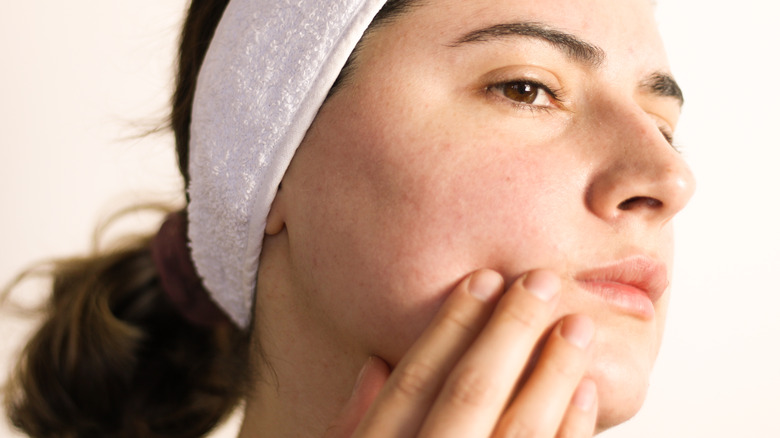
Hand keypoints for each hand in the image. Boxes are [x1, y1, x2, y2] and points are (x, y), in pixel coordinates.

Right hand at [326, 269, 597, 436]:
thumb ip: (351, 423)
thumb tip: (374, 362)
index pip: (414, 382)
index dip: (450, 327)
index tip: (481, 280)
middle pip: (470, 393)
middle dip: (509, 333)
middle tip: (540, 281)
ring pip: (520, 430)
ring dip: (551, 374)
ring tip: (577, 326)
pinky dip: (570, 432)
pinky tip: (582, 392)